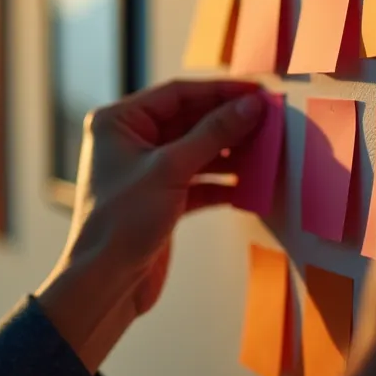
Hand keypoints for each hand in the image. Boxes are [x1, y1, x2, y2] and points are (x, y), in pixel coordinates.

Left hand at [36, 80, 266, 371]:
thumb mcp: (171, 170)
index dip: (220, 91)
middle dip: (229, 122)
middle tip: (269, 119)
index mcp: (118, 121)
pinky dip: (223, 181)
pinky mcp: (161, 198)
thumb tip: (251, 106)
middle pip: (190, 120)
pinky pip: (198, 180)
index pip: (178, 94)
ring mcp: (146, 170)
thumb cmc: (122, 222)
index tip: (258, 93)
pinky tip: (250, 183)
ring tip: (266, 149)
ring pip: (197, 150)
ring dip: (230, 152)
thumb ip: (213, 134)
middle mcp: (130, 140)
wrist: (105, 283)